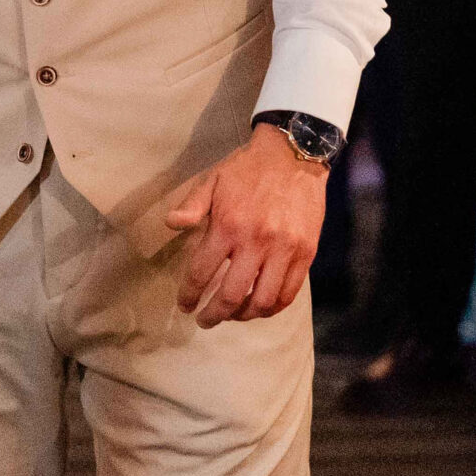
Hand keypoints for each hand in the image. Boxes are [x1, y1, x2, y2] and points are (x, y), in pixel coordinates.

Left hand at [164, 126, 325, 326]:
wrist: (294, 155)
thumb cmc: (248, 168)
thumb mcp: (213, 179)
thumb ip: (192, 204)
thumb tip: (170, 224)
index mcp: (228, 225)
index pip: (202, 271)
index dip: (190, 294)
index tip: (184, 305)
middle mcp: (256, 242)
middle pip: (231, 295)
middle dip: (213, 314)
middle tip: (204, 320)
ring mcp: (284, 250)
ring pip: (262, 301)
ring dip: (243, 315)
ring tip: (231, 315)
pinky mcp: (305, 254)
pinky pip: (288, 293)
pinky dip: (272, 307)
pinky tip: (259, 307)